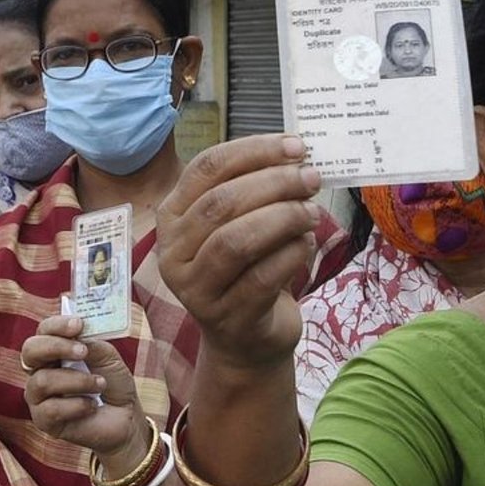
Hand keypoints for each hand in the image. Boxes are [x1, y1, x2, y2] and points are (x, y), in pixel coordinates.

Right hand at [22, 315, 144, 457]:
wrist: (126, 417)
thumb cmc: (113, 384)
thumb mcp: (108, 357)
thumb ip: (91, 343)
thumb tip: (79, 335)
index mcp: (54, 351)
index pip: (43, 331)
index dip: (57, 325)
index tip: (79, 325)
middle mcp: (41, 370)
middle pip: (30, 350)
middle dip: (56, 347)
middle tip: (83, 352)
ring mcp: (39, 396)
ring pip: (41, 381)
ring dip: (77, 381)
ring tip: (99, 384)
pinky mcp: (43, 420)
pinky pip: (50, 409)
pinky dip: (77, 405)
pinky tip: (92, 407)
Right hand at [156, 134, 323, 370]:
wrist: (246, 339)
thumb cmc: (246, 269)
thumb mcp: (242, 224)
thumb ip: (257, 190)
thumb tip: (296, 156)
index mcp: (173, 216)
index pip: (207, 168)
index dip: (253, 151)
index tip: (296, 146)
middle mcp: (173, 252)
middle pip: (221, 203)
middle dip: (273, 184)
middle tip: (311, 179)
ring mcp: (195, 290)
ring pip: (235, 241)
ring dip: (282, 219)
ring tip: (311, 213)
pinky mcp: (225, 319)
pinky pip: (260, 279)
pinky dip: (290, 255)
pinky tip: (306, 245)